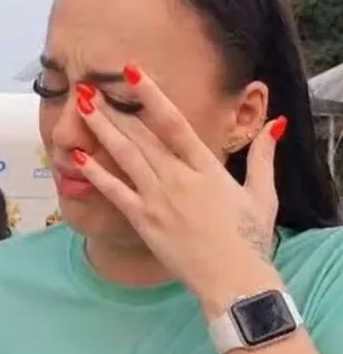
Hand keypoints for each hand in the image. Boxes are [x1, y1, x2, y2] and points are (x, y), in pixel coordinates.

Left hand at [71, 64, 283, 304]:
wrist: (234, 280)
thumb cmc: (249, 239)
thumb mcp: (262, 194)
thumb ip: (264, 156)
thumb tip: (276, 123)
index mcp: (207, 167)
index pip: (174, 123)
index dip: (151, 95)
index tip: (131, 72)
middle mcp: (179, 178)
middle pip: (141, 136)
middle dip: (113, 110)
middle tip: (88, 88)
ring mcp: (159, 199)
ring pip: (124, 157)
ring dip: (101, 131)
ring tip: (80, 108)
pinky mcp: (145, 221)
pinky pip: (115, 193)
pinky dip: (96, 174)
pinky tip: (77, 157)